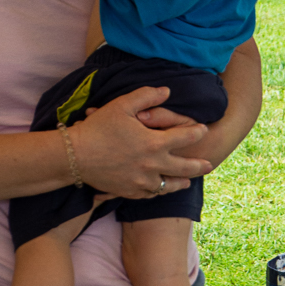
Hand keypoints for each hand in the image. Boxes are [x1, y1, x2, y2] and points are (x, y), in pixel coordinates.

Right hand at [71, 85, 210, 198]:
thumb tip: (167, 91)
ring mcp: (142, 182)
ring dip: (181, 182)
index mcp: (154, 143)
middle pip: (185, 168)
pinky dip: (159, 191)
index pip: (185, 137)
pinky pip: (151, 194)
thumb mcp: (122, 105)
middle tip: (209, 164)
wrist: (75, 157)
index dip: (197, 132)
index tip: (203, 129)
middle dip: (199, 166)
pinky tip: (161, 188)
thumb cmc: (97, 128)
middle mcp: (153, 165)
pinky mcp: (130, 192)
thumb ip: (147, 96)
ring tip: (188, 181)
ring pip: (169, 186)